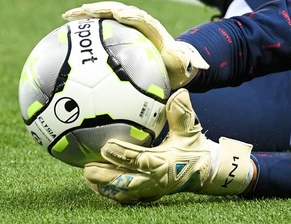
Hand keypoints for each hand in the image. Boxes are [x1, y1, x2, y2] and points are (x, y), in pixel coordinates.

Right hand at [63, 1, 208, 87]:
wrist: (173, 64)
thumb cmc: (178, 66)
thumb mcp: (183, 65)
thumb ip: (181, 61)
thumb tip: (183, 60)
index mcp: (151, 29)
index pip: (139, 17)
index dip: (129, 14)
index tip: (118, 13)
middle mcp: (137, 23)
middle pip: (116, 10)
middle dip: (100, 8)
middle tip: (82, 10)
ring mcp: (125, 27)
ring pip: (104, 16)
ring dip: (87, 14)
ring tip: (68, 17)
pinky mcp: (116, 34)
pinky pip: (98, 29)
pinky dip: (84, 29)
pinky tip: (66, 35)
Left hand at [84, 89, 253, 203]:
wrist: (203, 170)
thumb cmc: (193, 147)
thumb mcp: (190, 129)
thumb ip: (182, 112)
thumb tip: (179, 93)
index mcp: (164, 162)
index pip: (139, 159)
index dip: (122, 154)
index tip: (106, 146)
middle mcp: (155, 180)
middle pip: (126, 181)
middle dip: (106, 176)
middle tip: (87, 168)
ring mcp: (150, 190)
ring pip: (123, 192)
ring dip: (105, 186)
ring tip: (87, 176)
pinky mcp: (146, 195)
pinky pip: (126, 197)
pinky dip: (110, 192)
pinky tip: (97, 184)